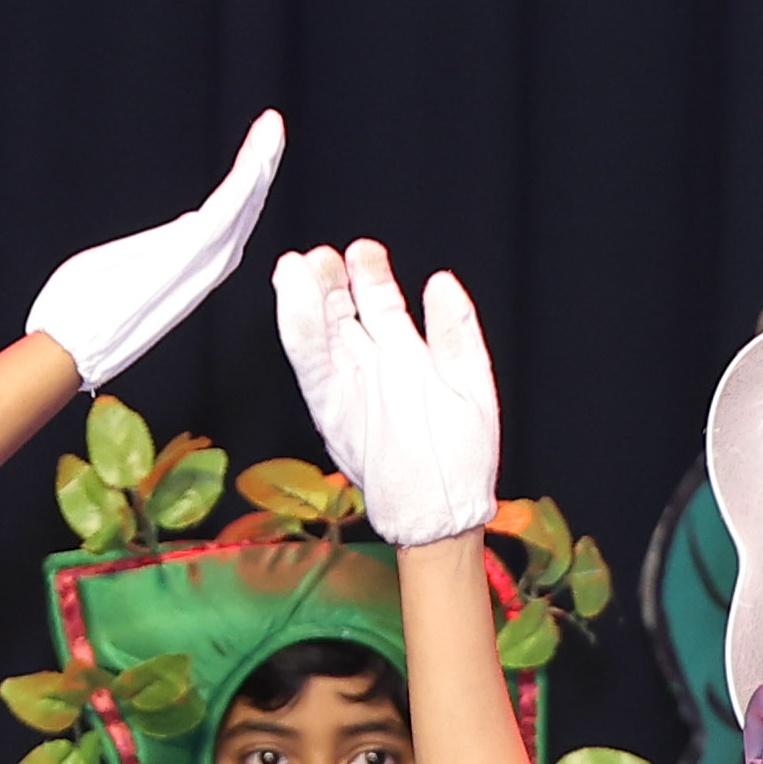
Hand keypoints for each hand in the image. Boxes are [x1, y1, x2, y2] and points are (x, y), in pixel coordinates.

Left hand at [26, 110, 283, 390]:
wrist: (59, 350)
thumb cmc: (76, 316)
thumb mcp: (114, 266)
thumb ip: (155, 245)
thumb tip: (192, 222)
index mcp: (180, 273)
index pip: (222, 222)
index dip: (243, 186)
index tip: (255, 147)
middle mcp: (194, 274)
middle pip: (239, 215)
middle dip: (259, 169)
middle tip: (274, 127)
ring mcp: (188, 272)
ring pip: (235, 215)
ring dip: (255, 172)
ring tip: (272, 134)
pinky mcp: (177, 267)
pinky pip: (216, 222)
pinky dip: (238, 190)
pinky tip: (253, 164)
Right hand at [269, 241, 496, 547]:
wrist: (445, 513)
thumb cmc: (462, 456)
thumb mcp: (471, 385)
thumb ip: (455, 333)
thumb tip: (441, 280)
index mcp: (405, 357)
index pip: (380, 305)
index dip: (369, 275)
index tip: (361, 250)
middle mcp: (371, 369)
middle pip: (342, 313)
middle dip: (329, 280)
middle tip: (320, 256)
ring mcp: (349, 388)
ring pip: (321, 335)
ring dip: (307, 300)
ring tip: (298, 267)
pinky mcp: (332, 412)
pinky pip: (311, 368)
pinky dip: (299, 335)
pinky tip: (291, 303)